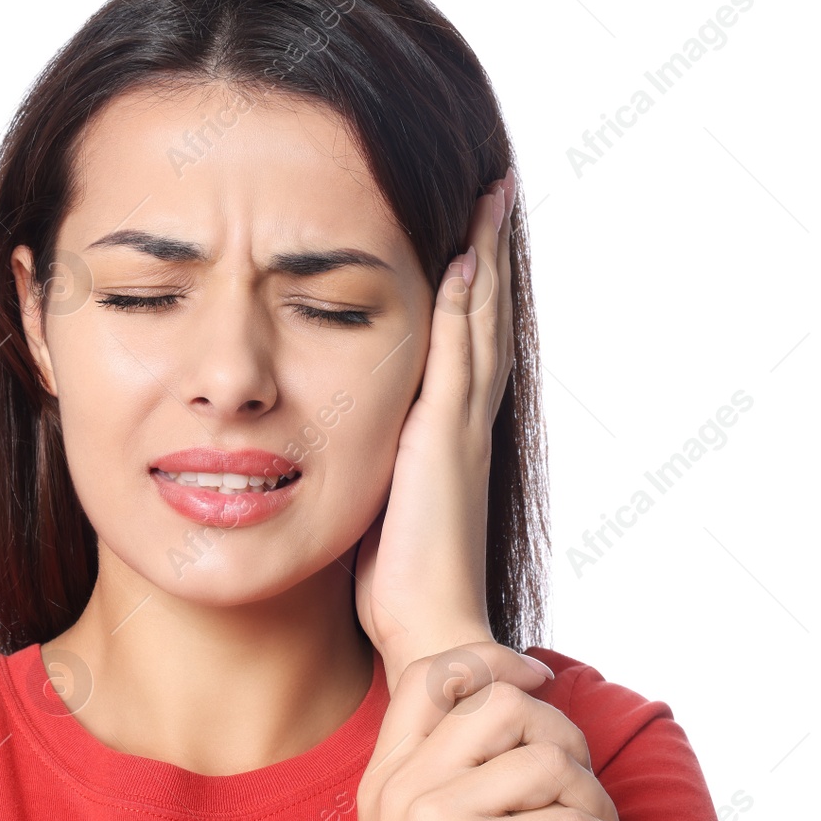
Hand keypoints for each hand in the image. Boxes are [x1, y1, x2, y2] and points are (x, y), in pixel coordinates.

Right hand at [325, 641, 643, 820]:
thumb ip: (429, 791)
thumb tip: (501, 748)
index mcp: (383, 776)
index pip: (429, 674)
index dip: (491, 661)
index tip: (537, 678)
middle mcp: (405, 784)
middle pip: (500, 702)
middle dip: (559, 729)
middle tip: (582, 775)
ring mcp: (437, 817)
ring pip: (545, 757)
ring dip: (594, 792)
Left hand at [354, 170, 517, 692]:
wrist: (430, 628)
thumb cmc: (398, 584)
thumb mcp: (379, 503)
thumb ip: (368, 465)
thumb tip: (328, 445)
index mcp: (447, 433)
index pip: (463, 344)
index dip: (470, 291)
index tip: (465, 238)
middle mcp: (463, 419)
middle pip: (483, 316)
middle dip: (486, 253)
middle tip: (493, 193)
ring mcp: (459, 425)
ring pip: (478, 321)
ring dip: (483, 257)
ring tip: (489, 198)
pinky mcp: (444, 438)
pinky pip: (457, 354)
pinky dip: (463, 305)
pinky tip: (459, 257)